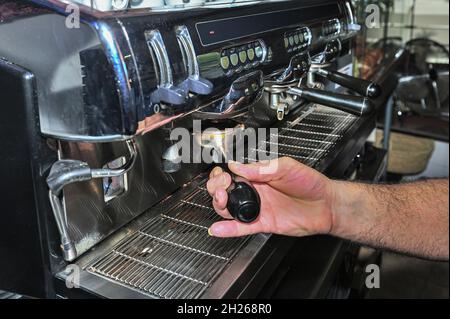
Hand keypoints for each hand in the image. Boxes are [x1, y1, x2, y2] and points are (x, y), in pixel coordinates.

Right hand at [206, 157, 336, 237]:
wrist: (325, 205)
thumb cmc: (310, 183)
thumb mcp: (286, 167)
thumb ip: (260, 168)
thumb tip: (237, 166)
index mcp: (258, 175)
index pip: (232, 174)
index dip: (222, 175)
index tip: (224, 176)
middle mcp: (255, 191)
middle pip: (226, 192)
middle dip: (217, 189)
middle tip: (221, 190)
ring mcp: (258, 208)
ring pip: (230, 209)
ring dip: (220, 206)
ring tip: (221, 202)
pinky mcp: (262, 223)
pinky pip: (241, 227)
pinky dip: (228, 229)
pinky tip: (218, 229)